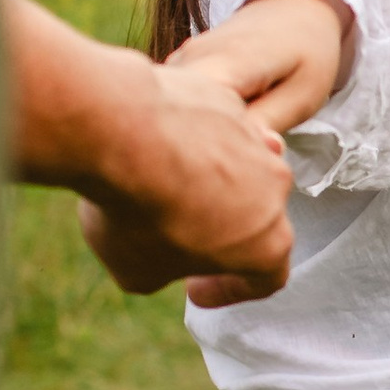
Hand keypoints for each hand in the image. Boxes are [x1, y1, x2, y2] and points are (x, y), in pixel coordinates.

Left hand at [4, 0, 292, 299]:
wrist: (116, 131)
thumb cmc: (132, 211)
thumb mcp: (137, 272)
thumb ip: (165, 270)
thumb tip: (159, 253)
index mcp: (266, 241)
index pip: (266, 277)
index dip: (231, 290)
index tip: (196, 290)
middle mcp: (273, 187)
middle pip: (256, 214)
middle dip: (221, 228)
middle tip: (176, 234)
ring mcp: (252, 137)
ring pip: (237, 164)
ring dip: (207, 179)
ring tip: (156, 183)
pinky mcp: (224, 99)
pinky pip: (211, 126)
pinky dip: (187, 139)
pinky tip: (146, 144)